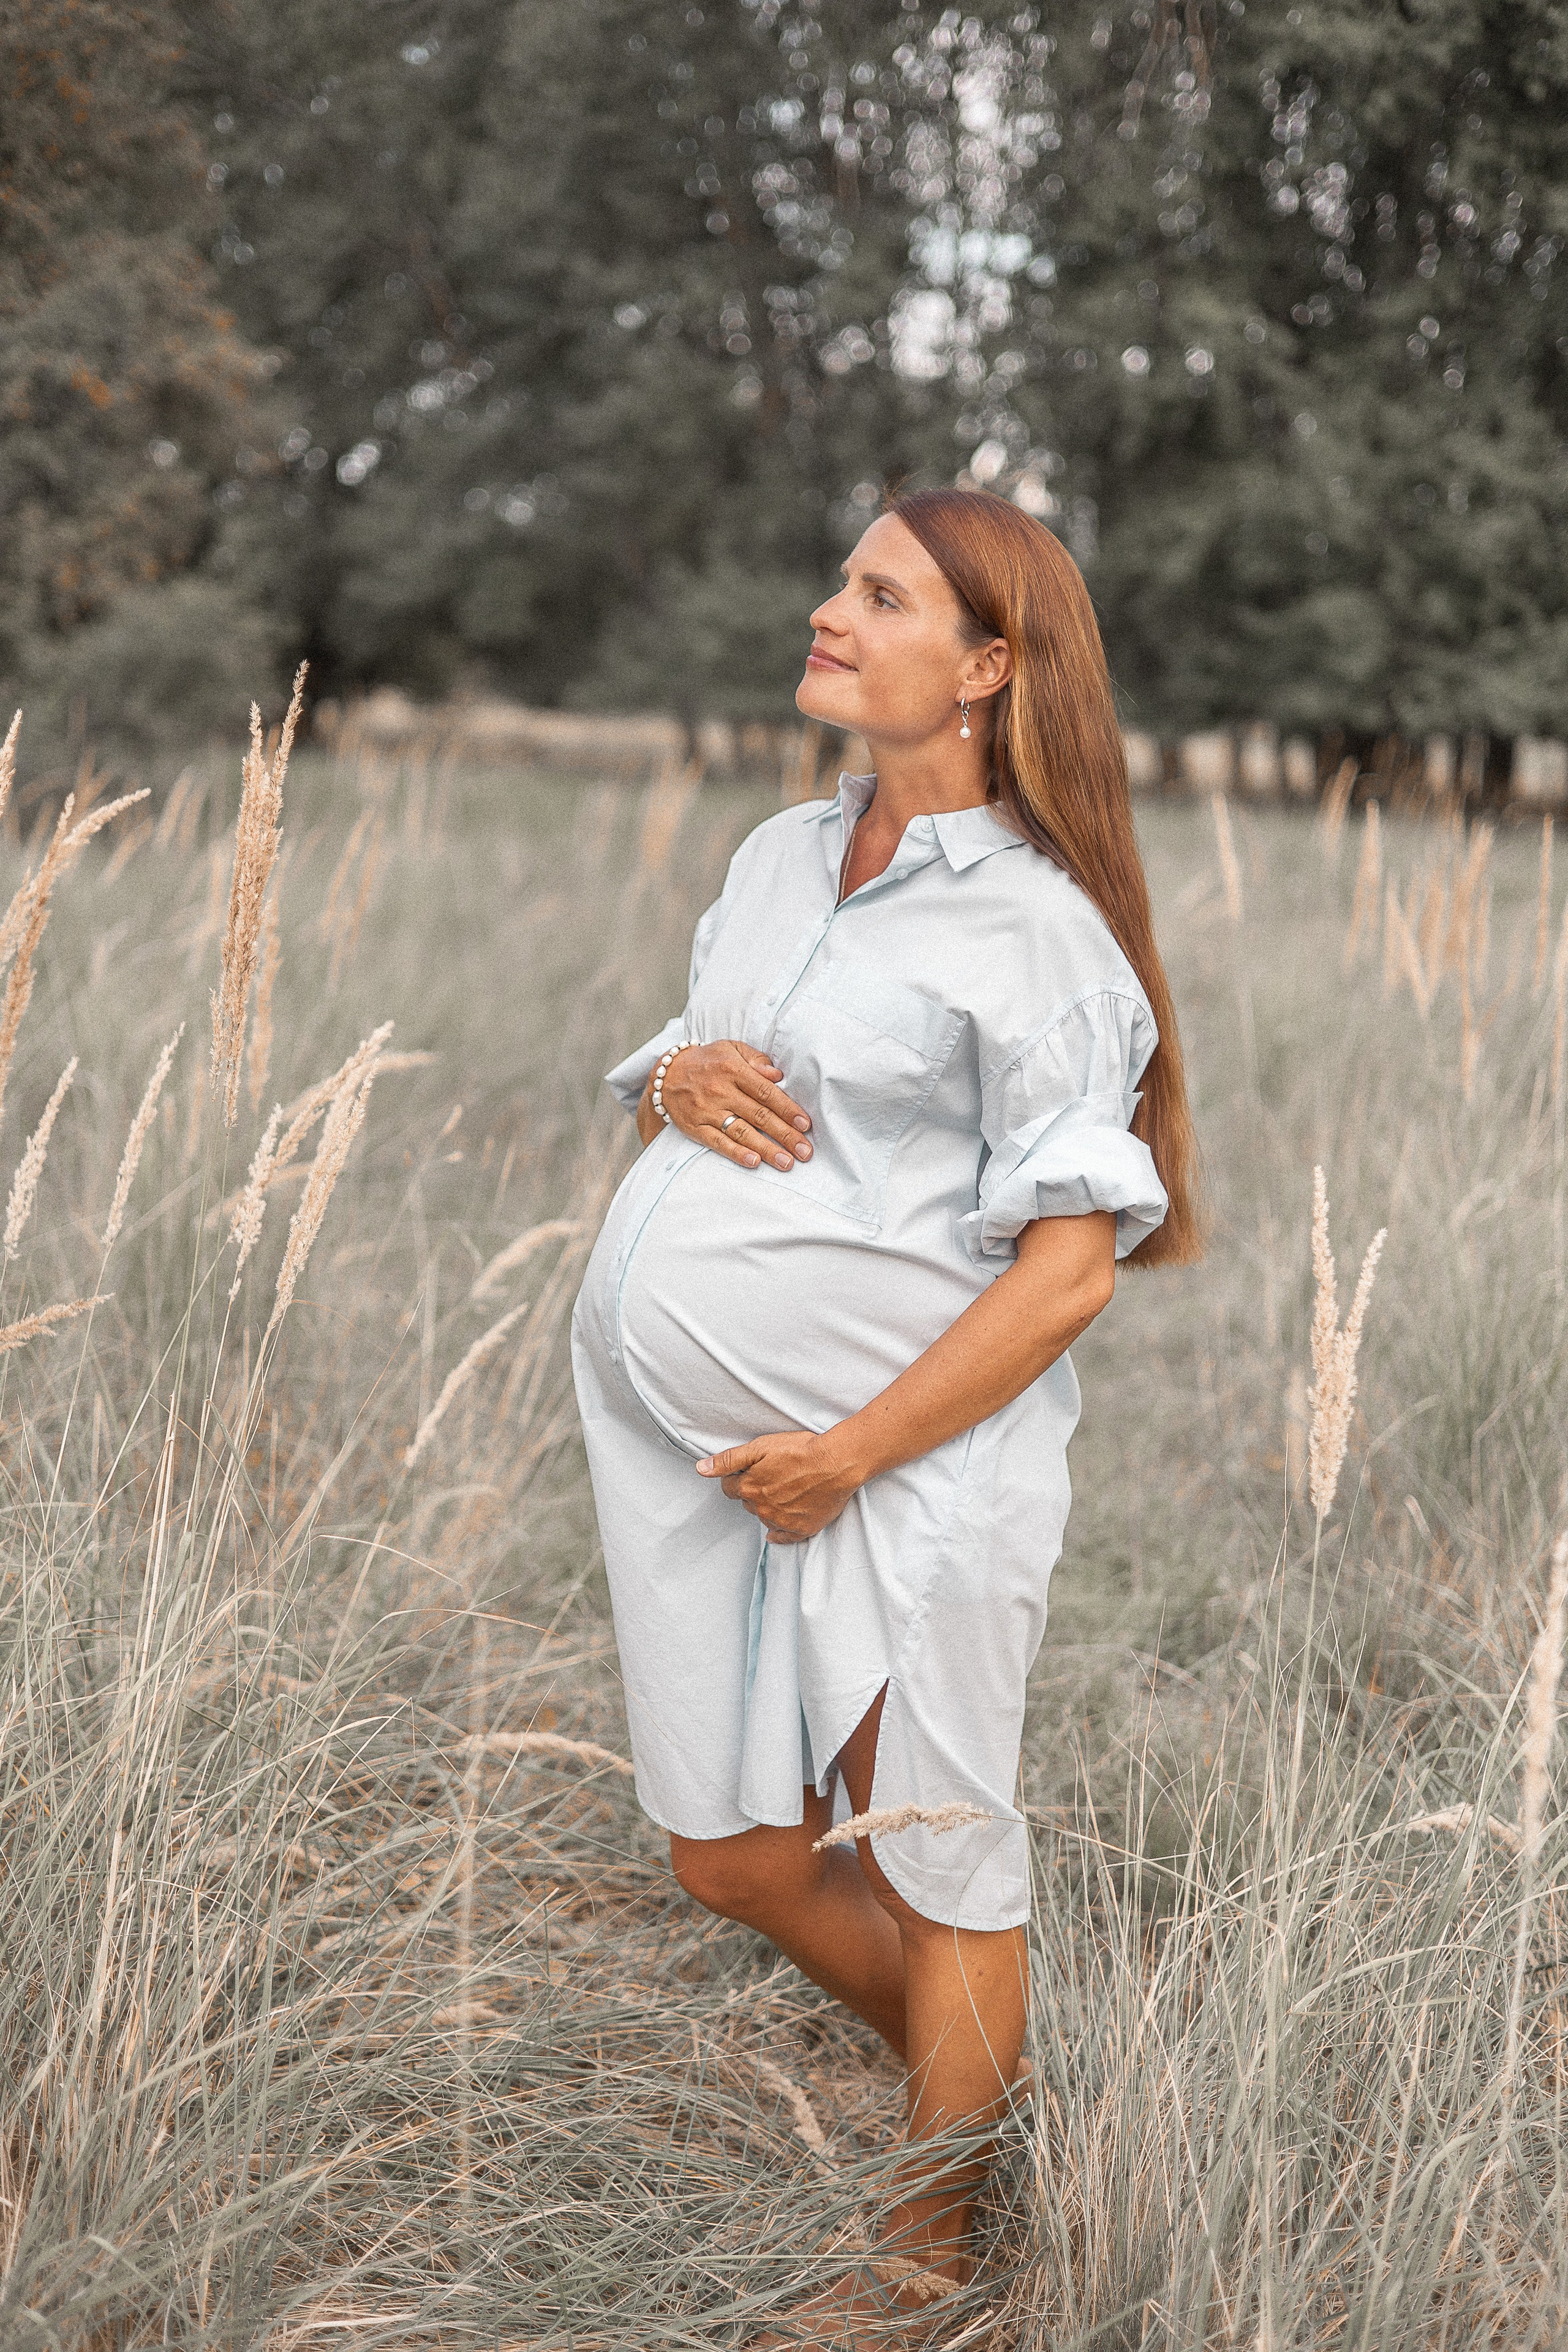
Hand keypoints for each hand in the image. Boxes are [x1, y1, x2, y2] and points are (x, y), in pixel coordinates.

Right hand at [646, 1040, 813, 1172]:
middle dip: (785, 1135)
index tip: (805, 1125)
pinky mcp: (695, 1127)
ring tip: (786, 1163)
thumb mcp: (731, 1049)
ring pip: (742, 1132)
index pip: (766, 1092)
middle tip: (805, 1152)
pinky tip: (754, 1162)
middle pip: (759, 1116)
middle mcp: (721, 1091)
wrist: (666, 1074)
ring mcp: (707, 1110)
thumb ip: (756, 1060)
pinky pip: (718, 1142)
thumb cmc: (708, 1061)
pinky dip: (736, 1153)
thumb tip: (778, 1075)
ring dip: (766, 1149)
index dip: (787, 1109)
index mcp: (733, 1069)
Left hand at [696, 1429, 859, 1543]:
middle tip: (772, 1477)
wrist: (837, 1463)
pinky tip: (780, 1525)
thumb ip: (728, 1460)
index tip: (750, 1470)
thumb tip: (700, 1468)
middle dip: (753, 1491)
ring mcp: (782, 1521)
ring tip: (786, 1490)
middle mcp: (762, 1509)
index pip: (729, 1488)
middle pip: (747, 1503)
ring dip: (768, 1506)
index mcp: (749, 1488)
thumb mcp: (760, 1447)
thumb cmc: (800, 1451)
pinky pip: (783, 1537)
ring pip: (764, 1517)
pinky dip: (779, 1532)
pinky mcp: (801, 1529)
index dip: (737, 1477)